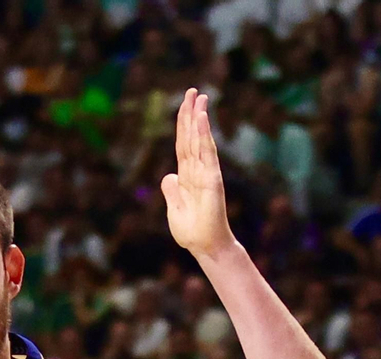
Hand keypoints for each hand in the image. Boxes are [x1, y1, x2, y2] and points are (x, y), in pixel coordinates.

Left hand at [160, 89, 235, 260]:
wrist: (205, 246)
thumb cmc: (192, 232)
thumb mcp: (174, 209)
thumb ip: (171, 191)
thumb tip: (168, 176)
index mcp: (185, 177)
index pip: (182, 145)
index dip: (182, 125)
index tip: (185, 105)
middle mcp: (196, 170)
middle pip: (191, 136)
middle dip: (191, 113)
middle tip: (193, 90)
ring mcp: (205, 173)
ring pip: (200, 140)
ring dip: (199, 117)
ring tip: (200, 97)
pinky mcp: (212, 179)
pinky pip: (207, 152)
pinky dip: (204, 135)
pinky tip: (202, 118)